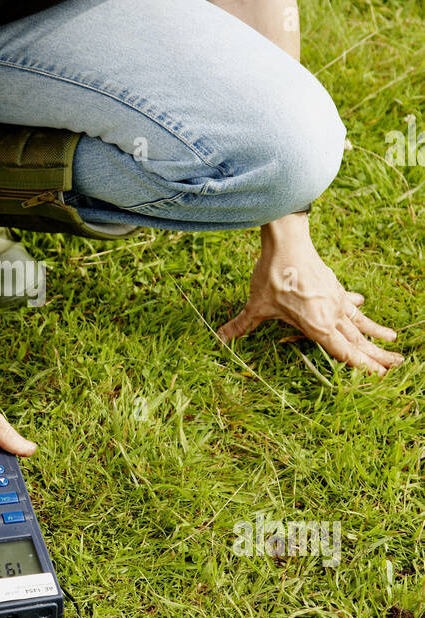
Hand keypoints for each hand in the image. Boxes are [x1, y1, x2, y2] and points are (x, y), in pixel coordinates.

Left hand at [218, 214, 403, 375]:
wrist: (287, 242)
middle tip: (397, 364)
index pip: (343, 352)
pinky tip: (363, 305)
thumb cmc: (273, 276)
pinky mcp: (333, 286)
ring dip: (376, 332)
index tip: (378, 376)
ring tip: (393, 339)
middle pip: (359, 340)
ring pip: (360, 322)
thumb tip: (219, 339)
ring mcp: (335, 300)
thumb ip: (241, 325)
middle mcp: (331, 316)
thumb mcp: (256, 305)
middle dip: (378, 354)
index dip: (361, 365)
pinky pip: (349, 302)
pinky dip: (357, 307)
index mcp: (317, 326)